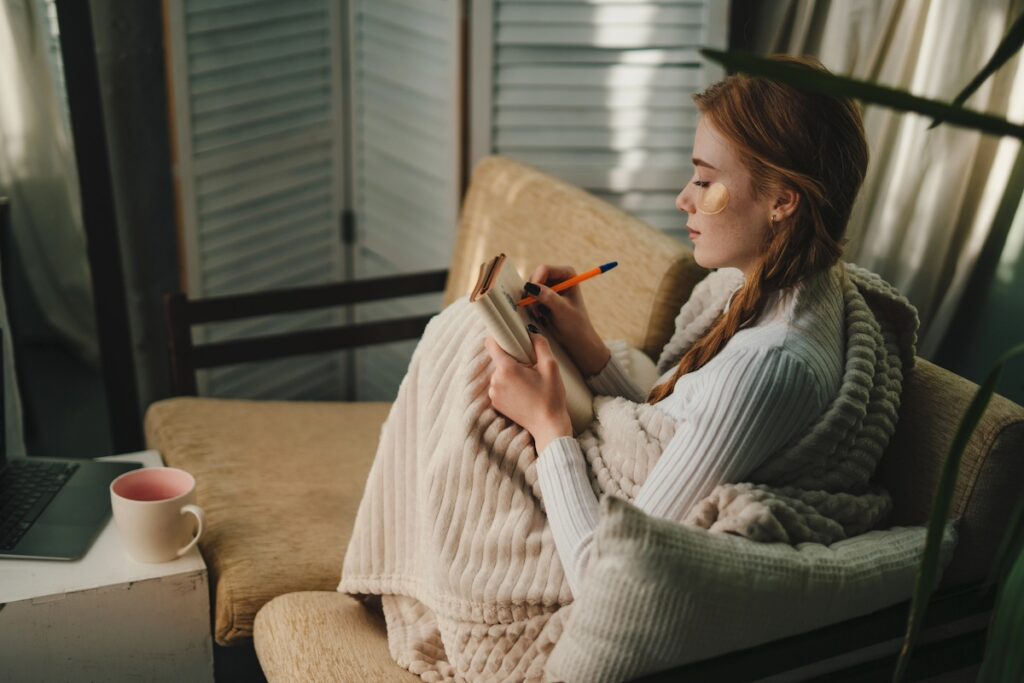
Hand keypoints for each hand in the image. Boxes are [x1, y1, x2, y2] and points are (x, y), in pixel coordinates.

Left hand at [484, 331, 572, 452]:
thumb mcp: (551, 366)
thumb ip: (540, 345)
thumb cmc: (551, 396)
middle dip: (512, 360)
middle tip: (530, 367)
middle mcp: (495, 380)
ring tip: (528, 383)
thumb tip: (531, 334)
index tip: (508, 337)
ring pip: (499, 374)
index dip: (498, 337)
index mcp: (506, 369)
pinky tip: (523, 393)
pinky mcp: (495, 403)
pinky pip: (499, 387)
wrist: (548, 426)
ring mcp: (493, 393)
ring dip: (510, 374)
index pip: (491, 344)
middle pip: (499, 359)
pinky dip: (508, 386)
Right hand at [524, 264, 609, 376]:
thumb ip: (549, 298)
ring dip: (531, 301)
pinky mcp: (543, 296)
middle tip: (535, 309)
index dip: (536, 280)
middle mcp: (558, 277)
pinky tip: (539, 315)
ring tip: (540, 314)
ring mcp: (550, 286)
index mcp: (567, 274)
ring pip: (530, 287)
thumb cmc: (575, 324)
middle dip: (532, 293)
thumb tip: (532, 287)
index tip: (533, 295)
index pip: (544, 269)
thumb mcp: (562, 311)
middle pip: (535, 277)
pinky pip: (529, 296)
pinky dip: (531, 306)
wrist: (575, 339)